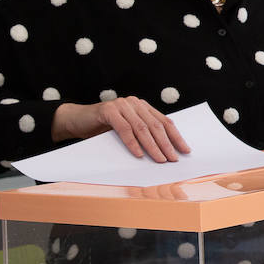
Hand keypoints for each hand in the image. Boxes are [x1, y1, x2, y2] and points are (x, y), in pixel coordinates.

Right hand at [51, 98, 189, 162]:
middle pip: (156, 125)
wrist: (77, 120)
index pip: (165, 122)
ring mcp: (122, 105)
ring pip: (142, 128)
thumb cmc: (104, 128)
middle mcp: (135, 103)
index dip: (176, 137)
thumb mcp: (128, 130)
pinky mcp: (109, 110)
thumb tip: (166, 152)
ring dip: (152, 146)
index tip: (185, 150)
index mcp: (143, 107)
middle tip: (173, 159)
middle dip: (167, 144)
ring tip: (160, 159)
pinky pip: (124, 129)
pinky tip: (139, 154)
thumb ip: (144, 134)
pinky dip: (133, 143)